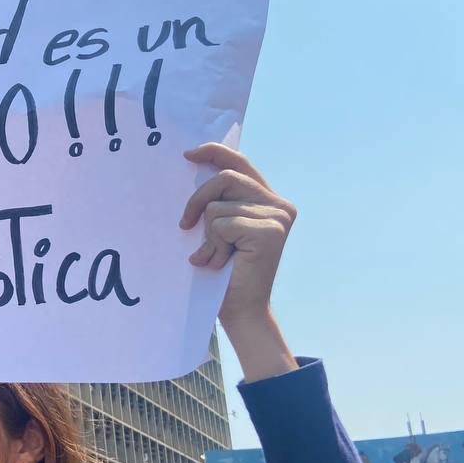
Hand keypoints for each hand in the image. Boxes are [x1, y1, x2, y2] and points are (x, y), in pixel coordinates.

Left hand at [179, 144, 295, 327]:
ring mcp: (277, 216)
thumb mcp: (220, 229)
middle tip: (184, 225)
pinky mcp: (269, 231)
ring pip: (217, 206)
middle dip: (196, 201)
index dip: (215, 153)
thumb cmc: (225, 271)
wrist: (241, 309)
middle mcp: (278, 204)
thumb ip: (219, 202)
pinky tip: (220, 262)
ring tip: (214, 256)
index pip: (240, 164)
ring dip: (207, 235)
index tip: (188, 155)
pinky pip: (221, 224)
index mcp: (268, 200)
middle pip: (224, 179)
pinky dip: (213, 245)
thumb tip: (193, 167)